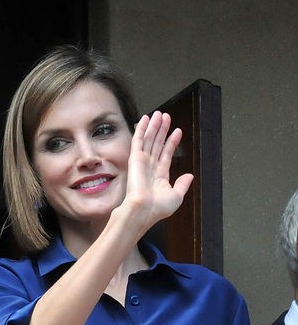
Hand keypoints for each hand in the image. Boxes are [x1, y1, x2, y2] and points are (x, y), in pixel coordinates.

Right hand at [120, 110, 194, 235]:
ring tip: (159, 114)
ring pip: (149, 139)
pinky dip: (141, 129)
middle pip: (157, 144)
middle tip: (166, 117)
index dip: (172, 142)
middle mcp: (150, 167)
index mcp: (159, 176)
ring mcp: (142, 162)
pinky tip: (145, 119)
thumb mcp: (176, 197)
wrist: (143, 210)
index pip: (166, 154)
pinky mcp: (135, 159)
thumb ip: (182, 185)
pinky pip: (138, 140)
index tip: (177, 132)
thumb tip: (189, 176)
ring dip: (154, 126)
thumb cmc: (156, 208)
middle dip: (162, 130)